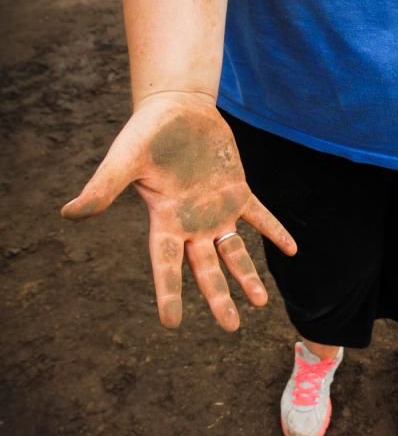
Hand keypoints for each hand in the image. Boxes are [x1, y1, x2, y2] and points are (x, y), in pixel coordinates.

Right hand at [61, 92, 296, 330]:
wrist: (176, 109)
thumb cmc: (146, 134)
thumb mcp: (124, 161)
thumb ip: (102, 189)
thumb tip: (68, 214)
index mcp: (165, 220)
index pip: (167, 265)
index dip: (169, 294)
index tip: (171, 325)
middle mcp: (192, 222)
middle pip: (207, 268)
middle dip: (219, 297)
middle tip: (231, 327)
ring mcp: (217, 209)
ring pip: (234, 250)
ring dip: (247, 275)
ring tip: (260, 303)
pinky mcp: (237, 191)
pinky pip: (260, 216)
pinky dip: (275, 231)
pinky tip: (291, 250)